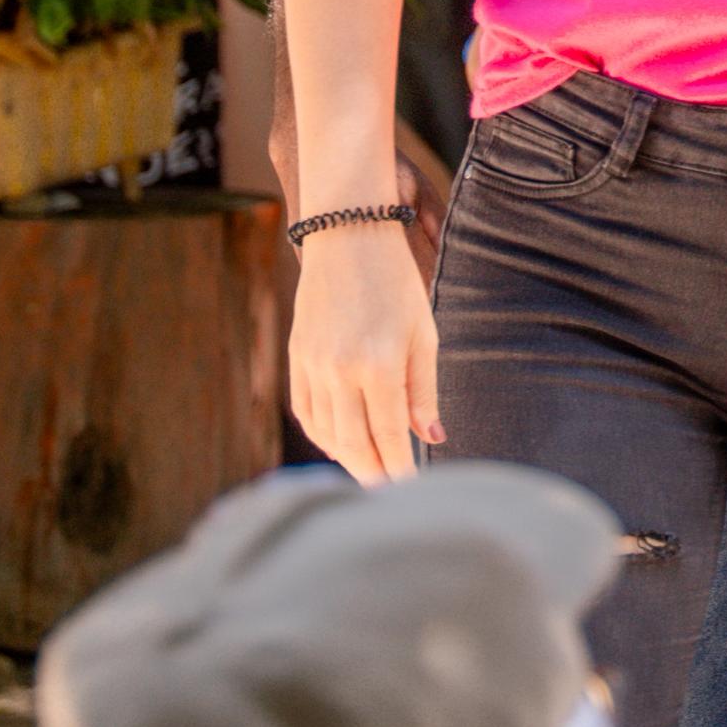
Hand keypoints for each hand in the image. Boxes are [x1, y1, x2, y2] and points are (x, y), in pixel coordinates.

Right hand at [289, 219, 440, 480]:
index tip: (411, 489)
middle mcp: (339, 371)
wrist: (347, 235)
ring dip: (348, 458)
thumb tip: (431, 438)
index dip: (399, 468)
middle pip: (353, 444)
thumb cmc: (395, 283)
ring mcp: (311, 366)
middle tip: (390, 492)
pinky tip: (341, 443)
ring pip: (326, 433)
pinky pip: (306, 411)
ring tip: (371, 470)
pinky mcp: (295, 358)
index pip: (387, 436)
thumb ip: (423, 390)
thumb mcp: (422, 334)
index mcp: (377, 364)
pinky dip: (322, 434)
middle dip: (373, 473)